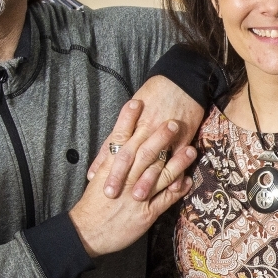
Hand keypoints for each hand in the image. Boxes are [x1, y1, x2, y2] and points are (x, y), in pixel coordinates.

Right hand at [69, 130, 196, 256]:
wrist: (86, 232)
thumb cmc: (91, 207)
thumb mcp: (98, 180)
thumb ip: (110, 164)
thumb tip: (118, 150)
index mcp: (110, 169)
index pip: (120, 139)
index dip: (128, 120)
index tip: (138, 102)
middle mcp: (125, 180)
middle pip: (145, 153)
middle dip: (160, 136)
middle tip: (173, 121)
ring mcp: (137, 196)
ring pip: (160, 175)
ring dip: (177, 162)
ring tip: (190, 149)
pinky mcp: (147, 214)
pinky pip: (166, 199)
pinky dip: (178, 189)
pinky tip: (188, 180)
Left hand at [90, 74, 207, 199]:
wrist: (181, 80)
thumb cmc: (156, 94)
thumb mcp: (134, 108)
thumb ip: (120, 132)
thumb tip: (106, 151)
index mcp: (132, 123)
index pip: (113, 145)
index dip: (104, 163)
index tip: (94, 180)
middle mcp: (145, 129)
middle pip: (129, 155)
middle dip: (120, 176)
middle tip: (111, 194)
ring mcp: (164, 134)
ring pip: (152, 159)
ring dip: (146, 179)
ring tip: (137, 197)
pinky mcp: (183, 137)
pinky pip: (178, 157)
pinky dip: (176, 172)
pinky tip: (172, 187)